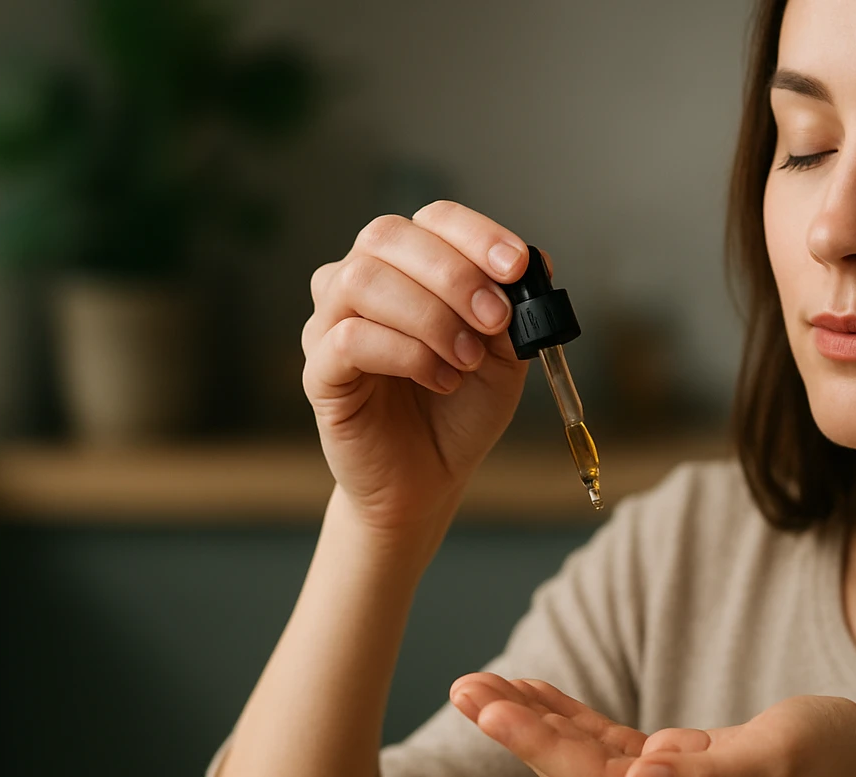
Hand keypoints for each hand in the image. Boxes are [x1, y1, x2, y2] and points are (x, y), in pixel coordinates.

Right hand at [301, 202, 552, 534]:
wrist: (429, 478)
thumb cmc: (459, 410)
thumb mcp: (504, 358)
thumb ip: (514, 311)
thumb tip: (536, 263)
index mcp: (408, 268)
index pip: (431, 219)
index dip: (475, 234)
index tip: (516, 267)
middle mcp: (360, 283)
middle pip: (387, 237)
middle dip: (453, 274)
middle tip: (495, 320)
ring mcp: (330, 324)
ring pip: (362, 280)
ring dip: (429, 316)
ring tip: (466, 359)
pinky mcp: (319, 371)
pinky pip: (348, 338)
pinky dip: (406, 352)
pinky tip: (441, 378)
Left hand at [448, 674, 855, 776]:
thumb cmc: (839, 768)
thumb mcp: (783, 760)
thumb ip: (709, 775)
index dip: (538, 743)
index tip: (488, 709)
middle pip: (571, 773)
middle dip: (514, 729)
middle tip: (462, 686)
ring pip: (580, 760)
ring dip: (531, 722)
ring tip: (480, 685)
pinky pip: (607, 748)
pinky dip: (569, 720)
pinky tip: (535, 694)